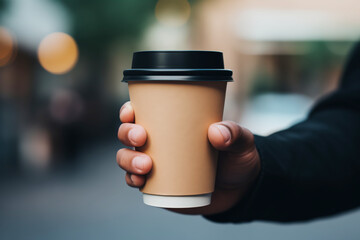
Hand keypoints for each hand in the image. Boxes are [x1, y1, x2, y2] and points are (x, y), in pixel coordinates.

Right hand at [116, 101, 260, 215]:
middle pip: (128, 133)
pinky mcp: (157, 185)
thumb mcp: (241, 142)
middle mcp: (159, 142)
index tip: (131, 111)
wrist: (240, 190)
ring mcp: (156, 164)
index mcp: (173, 124)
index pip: (143, 112)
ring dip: (128, 160)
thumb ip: (234, 134)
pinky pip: (136, 181)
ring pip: (127, 157)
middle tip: (142, 137)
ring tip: (146, 165)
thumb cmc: (236, 158)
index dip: (128, 110)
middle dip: (127, 133)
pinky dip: (133, 180)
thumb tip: (216, 132)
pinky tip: (140, 181)